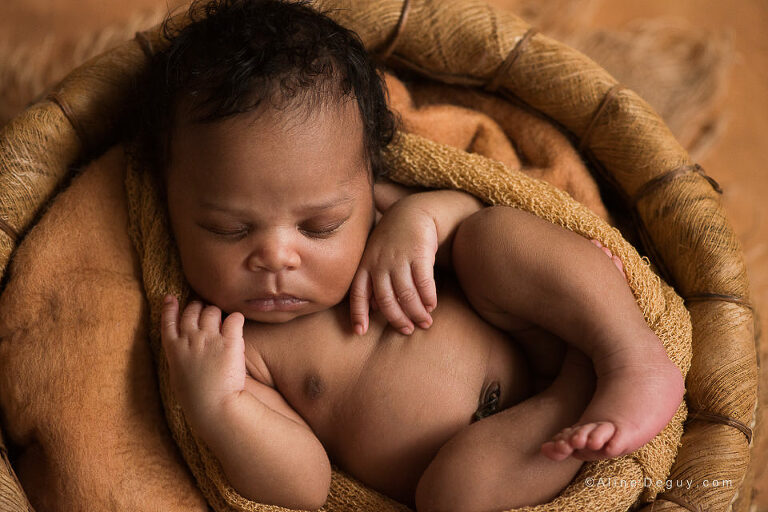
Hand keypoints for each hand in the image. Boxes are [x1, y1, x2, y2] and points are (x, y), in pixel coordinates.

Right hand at [161, 295, 246, 431]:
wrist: (213, 407)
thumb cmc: (196, 398)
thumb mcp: (179, 376)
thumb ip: (180, 357)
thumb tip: (184, 348)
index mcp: (174, 349)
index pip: (168, 321)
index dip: (170, 307)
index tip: (170, 298)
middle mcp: (190, 339)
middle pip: (192, 310)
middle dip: (198, 308)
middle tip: (205, 312)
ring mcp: (209, 338)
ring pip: (212, 311)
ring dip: (217, 313)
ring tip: (222, 321)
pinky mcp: (229, 341)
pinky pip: (234, 318)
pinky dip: (236, 319)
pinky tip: (237, 324)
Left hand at [349, 201, 438, 335]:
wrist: (412, 212)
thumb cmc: (392, 241)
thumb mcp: (375, 258)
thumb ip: (372, 282)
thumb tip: (373, 309)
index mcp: (365, 265)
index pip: (357, 293)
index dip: (357, 313)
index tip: (359, 332)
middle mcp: (380, 263)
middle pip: (386, 299)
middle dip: (397, 319)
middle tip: (408, 330)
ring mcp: (399, 258)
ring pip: (406, 294)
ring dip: (416, 312)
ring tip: (425, 322)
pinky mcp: (419, 253)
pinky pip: (424, 282)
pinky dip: (428, 297)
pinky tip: (432, 305)